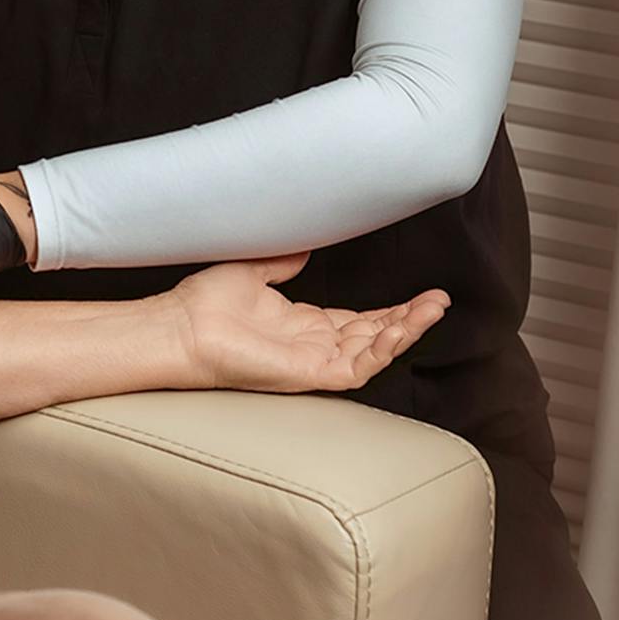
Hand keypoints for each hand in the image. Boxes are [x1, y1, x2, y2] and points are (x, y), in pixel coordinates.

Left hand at [172, 253, 448, 393]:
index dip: (392, 308)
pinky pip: (357, 368)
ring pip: (374, 352)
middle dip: (410, 319)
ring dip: (406, 331)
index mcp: (303, 323)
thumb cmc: (205, 303)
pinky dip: (382, 350)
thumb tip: (305, 245)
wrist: (180, 325)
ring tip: (432, 309)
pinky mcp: (309, 374)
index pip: (361, 319)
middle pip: (376, 334)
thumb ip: (283, 260)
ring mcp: (313, 362)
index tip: (421, 292)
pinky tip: (401, 328)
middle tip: (438, 300)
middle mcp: (313, 344)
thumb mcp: (253, 270)